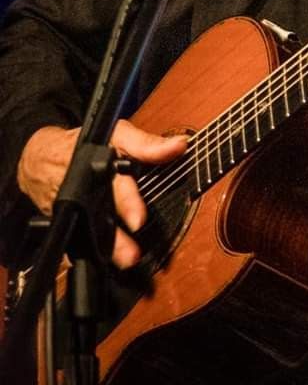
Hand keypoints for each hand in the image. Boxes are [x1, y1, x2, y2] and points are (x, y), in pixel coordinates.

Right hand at [17, 120, 186, 268]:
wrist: (39, 159)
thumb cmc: (83, 145)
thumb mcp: (117, 135)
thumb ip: (147, 144)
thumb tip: (179, 145)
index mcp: (98, 167)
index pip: (115, 186)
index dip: (127, 203)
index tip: (138, 220)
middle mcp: (84, 192)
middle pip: (100, 217)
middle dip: (115, 237)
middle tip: (132, 254)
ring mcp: (73, 210)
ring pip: (89, 233)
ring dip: (106, 249)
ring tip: (126, 261)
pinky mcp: (66, 222)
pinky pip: (77, 240)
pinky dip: (89, 252)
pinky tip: (104, 261)